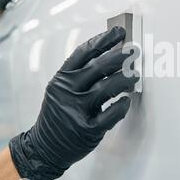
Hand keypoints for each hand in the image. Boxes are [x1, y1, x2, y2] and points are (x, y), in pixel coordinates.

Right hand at [9, 27, 138, 179]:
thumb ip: (81, 74)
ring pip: (106, 89)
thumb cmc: (59, 114)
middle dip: (119, 57)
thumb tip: (111, 55)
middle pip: (98, 68)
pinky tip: (127, 100)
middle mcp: (67, 92)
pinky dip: (121, 106)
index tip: (120, 32)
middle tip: (134, 50)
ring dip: (124, 79)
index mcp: (62, 79)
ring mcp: (77, 110)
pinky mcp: (87, 130)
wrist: (45, 147)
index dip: (103, 40)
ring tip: (135, 74)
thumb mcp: (61, 89)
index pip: (83, 53)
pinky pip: (110, 115)